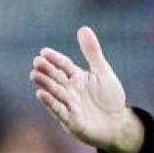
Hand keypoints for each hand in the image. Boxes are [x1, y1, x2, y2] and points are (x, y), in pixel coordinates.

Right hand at [29, 26, 142, 152]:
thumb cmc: (109, 98)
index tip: (44, 52)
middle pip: (56, 78)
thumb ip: (93, 53)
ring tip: (35, 75)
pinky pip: (59, 110)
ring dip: (45, 84)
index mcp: (76, 77)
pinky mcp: (71, 120)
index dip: (55, 59)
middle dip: (46, 70)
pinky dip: (50, 103)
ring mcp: (69, 105)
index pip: (63, 65)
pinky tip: (41, 94)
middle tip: (37, 62)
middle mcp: (69, 90)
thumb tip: (83, 28)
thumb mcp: (103, 73)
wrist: (118, 124)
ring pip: (55, 92)